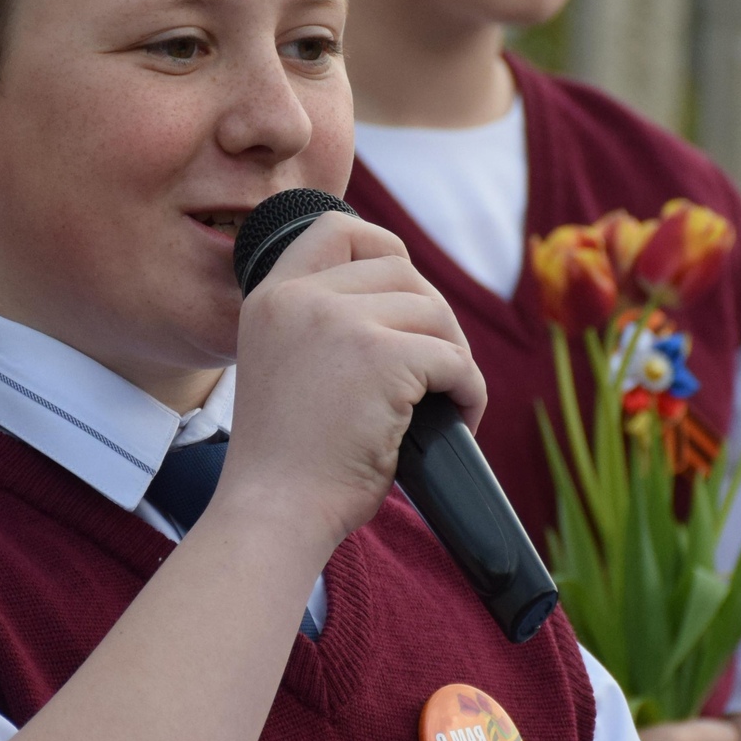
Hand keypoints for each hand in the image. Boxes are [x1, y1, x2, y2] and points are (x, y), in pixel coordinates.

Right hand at [221, 213, 483, 551]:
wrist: (274, 511)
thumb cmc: (287, 462)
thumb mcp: (284, 366)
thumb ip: (322, 325)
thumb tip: (407, 303)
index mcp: (270, 297)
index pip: (336, 229)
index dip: (382, 249)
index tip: (402, 294)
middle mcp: (300, 297)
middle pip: (401, 272)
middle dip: (431, 321)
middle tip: (432, 375)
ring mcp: (340, 321)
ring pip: (434, 314)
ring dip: (453, 358)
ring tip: (445, 403)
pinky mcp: (383, 356)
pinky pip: (456, 360)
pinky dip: (469, 393)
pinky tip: (459, 422)